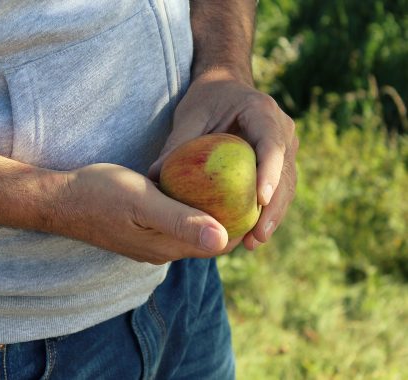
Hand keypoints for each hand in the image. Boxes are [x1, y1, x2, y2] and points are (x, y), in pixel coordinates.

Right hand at [44, 163, 240, 264]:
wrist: (60, 200)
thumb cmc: (100, 195)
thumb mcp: (143, 202)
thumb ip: (181, 221)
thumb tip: (222, 239)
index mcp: (167, 247)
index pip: (217, 244)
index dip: (241, 226)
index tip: (258, 200)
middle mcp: (162, 250)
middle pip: (207, 238)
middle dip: (230, 219)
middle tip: (248, 188)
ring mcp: (149, 243)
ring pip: (191, 231)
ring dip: (210, 213)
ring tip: (228, 186)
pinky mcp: (140, 231)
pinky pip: (175, 223)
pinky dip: (190, 209)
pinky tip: (192, 188)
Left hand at [149, 68, 297, 250]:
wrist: (225, 87)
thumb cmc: (205, 99)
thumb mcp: (189, 116)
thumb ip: (177, 145)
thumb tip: (154, 179)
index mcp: (262, 111)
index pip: (271, 144)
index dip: (270, 172)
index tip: (260, 200)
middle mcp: (282, 128)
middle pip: (286, 172)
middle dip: (274, 207)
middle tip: (258, 237)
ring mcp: (285, 145)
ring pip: (287, 185)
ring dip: (273, 215)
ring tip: (255, 242)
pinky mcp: (280, 161)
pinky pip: (278, 188)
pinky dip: (267, 210)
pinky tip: (251, 234)